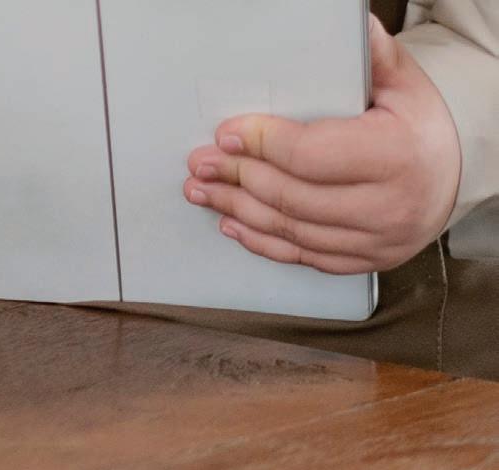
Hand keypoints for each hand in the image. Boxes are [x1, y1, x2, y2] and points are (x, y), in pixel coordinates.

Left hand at [184, 15, 460, 274]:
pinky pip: (302, 257)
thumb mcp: (405, 88)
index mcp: (396, 158)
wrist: (450, 182)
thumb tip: (350, 26)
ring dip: (238, 211)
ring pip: (290, 230)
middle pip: (291, 196)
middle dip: (237, 178)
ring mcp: (372, 242)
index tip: (227, 133)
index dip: (261, 144)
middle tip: (202, 165)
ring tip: (204, 194)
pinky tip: (234, 225)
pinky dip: (262, 242)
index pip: (310, 155)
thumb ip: (373, 60)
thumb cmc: (421, 132)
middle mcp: (385, 208)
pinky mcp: (360, 261)